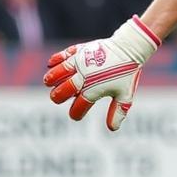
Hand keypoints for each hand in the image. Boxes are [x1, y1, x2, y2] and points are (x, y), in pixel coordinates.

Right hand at [44, 15, 159, 130]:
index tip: (75, 116)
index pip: (80, 105)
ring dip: (52, 77)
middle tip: (55, 98)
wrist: (129, 48)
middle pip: (66, 88)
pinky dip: (56, 59)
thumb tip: (112, 128)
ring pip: (61, 71)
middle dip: (58, 96)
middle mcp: (85, 76)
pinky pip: (64, 54)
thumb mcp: (125, 94)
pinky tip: (50, 64)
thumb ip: (117, 111)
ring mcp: (81, 61)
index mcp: (95, 88)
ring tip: (48, 82)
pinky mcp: (80, 49)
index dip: (76, 113)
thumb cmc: (127, 73)